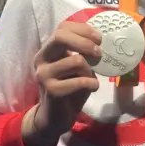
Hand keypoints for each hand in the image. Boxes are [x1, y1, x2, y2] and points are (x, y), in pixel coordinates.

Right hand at [22, 21, 101, 145]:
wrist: (55, 118)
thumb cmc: (69, 89)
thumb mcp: (76, 68)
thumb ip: (83, 54)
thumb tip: (102, 42)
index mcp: (48, 50)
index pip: (62, 27)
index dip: (83, 29)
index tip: (99, 38)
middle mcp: (41, 58)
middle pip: (61, 36)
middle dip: (85, 42)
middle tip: (99, 52)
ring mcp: (44, 74)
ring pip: (76, 60)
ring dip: (90, 70)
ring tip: (91, 79)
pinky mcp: (51, 90)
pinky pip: (79, 81)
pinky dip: (91, 83)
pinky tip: (92, 88)